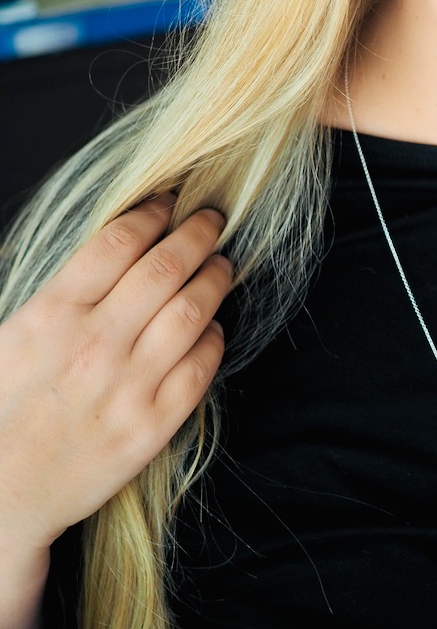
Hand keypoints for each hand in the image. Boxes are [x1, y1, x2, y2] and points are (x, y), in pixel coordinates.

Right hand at [0, 195, 229, 554]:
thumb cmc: (2, 409)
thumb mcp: (11, 337)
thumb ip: (63, 294)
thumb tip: (117, 249)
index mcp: (51, 316)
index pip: (117, 243)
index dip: (151, 214)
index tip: (168, 203)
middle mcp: (95, 345)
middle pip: (166, 267)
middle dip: (197, 234)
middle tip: (211, 220)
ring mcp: (129, 386)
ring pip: (193, 311)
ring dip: (215, 279)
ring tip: (222, 265)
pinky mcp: (153, 425)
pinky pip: (201, 366)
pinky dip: (214, 336)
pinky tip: (211, 324)